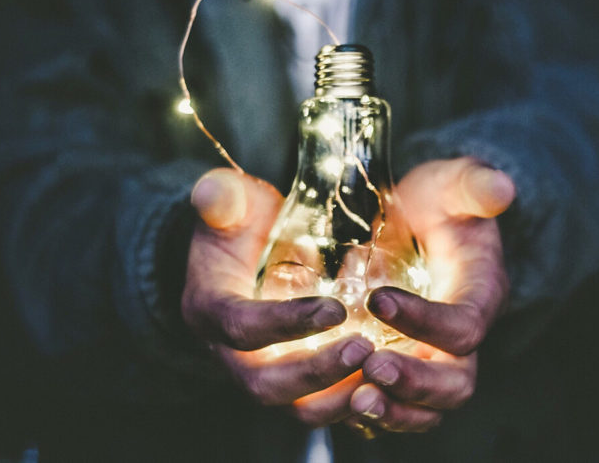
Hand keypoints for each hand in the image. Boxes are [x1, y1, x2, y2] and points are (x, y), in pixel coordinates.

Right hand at [182, 168, 373, 423]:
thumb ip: (223, 198)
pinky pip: (320, 405)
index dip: (285, 323)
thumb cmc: (240, 225)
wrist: (243, 256)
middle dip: (316, 372)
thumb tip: (212, 192)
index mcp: (210, 310)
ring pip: (296, 406)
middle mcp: (230, 353)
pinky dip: (353, 402)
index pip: (241, 327)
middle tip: (364, 349)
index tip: (335, 309)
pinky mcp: (293, 381)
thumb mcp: (231, 204)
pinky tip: (388, 383)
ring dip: (339, 396)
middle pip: (266, 384)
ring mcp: (263, 372)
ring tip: (383, 372)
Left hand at [346, 158, 514, 435]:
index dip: (426, 321)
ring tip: (356, 400)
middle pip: (455, 383)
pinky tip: (338, 402)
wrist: (420, 221)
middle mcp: (460, 338)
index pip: (464, 326)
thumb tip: (501, 187)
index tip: (378, 299)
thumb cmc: (437, 202)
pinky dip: (373, 414)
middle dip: (415, 383)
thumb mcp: (453, 184)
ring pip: (427, 408)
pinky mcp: (405, 366)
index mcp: (479, 295)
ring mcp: (432, 358)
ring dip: (393, 411)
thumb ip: (474, 185)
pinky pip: (396, 406)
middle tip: (371, 368)